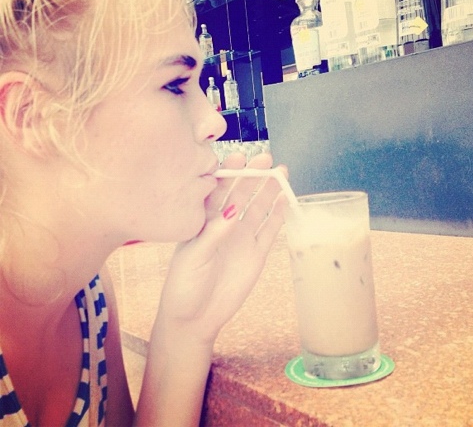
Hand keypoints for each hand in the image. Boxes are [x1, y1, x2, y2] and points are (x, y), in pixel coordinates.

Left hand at [158, 152, 287, 344]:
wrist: (196, 317)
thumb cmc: (185, 284)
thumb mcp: (194, 256)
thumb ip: (214, 233)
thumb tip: (233, 210)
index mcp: (204, 220)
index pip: (218, 189)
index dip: (229, 172)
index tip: (239, 157)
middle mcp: (224, 224)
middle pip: (242, 193)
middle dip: (253, 175)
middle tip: (267, 159)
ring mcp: (242, 237)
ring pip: (259, 207)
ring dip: (269, 190)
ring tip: (282, 172)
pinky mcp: (256, 253)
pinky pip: (270, 229)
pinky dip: (279, 215)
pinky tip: (286, 199)